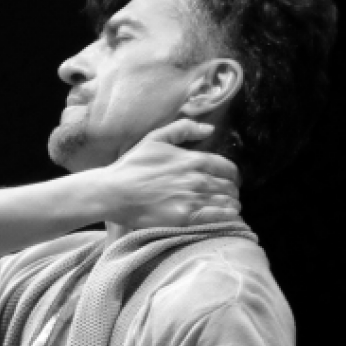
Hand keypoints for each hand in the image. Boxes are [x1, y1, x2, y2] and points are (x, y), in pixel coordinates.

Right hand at [101, 119, 241, 228]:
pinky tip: (225, 217)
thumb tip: (209, 129)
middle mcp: (197, 178)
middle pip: (229, 187)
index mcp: (193, 159)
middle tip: (226, 196)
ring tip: (226, 208)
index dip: (232, 175)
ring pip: (228, 202)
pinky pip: (219, 216)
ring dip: (231, 205)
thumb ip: (183, 129)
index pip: (228, 168)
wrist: (112, 192)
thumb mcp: (155, 138)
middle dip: (231, 191)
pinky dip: (227, 216)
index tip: (229, 181)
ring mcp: (192, 199)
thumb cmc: (132, 166)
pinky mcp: (186, 217)